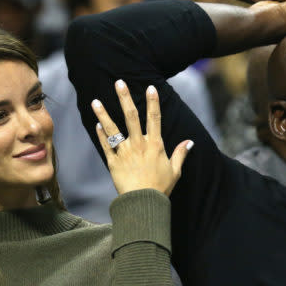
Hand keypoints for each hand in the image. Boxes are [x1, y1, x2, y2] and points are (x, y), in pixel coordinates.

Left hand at [92, 81, 191, 195]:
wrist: (143, 203)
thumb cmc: (161, 188)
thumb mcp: (175, 171)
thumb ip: (181, 154)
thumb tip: (190, 142)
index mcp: (155, 145)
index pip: (155, 118)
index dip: (153, 102)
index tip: (150, 87)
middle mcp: (139, 145)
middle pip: (131, 117)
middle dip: (125, 98)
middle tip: (119, 82)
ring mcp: (124, 152)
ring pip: (113, 129)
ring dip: (104, 113)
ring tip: (95, 101)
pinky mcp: (113, 162)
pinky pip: (106, 145)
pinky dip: (101, 134)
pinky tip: (97, 123)